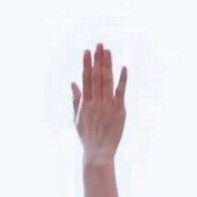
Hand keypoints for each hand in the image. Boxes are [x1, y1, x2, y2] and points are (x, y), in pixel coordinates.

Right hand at [71, 44, 127, 162]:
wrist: (98, 152)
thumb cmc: (87, 136)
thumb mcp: (77, 118)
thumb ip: (76, 99)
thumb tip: (73, 83)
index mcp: (85, 103)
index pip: (85, 79)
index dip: (86, 64)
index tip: (87, 51)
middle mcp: (95, 102)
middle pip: (96, 76)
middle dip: (97, 59)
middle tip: (99, 45)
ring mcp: (107, 105)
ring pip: (107, 81)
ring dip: (107, 65)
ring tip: (108, 51)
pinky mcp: (119, 110)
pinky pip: (121, 91)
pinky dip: (122, 79)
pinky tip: (123, 67)